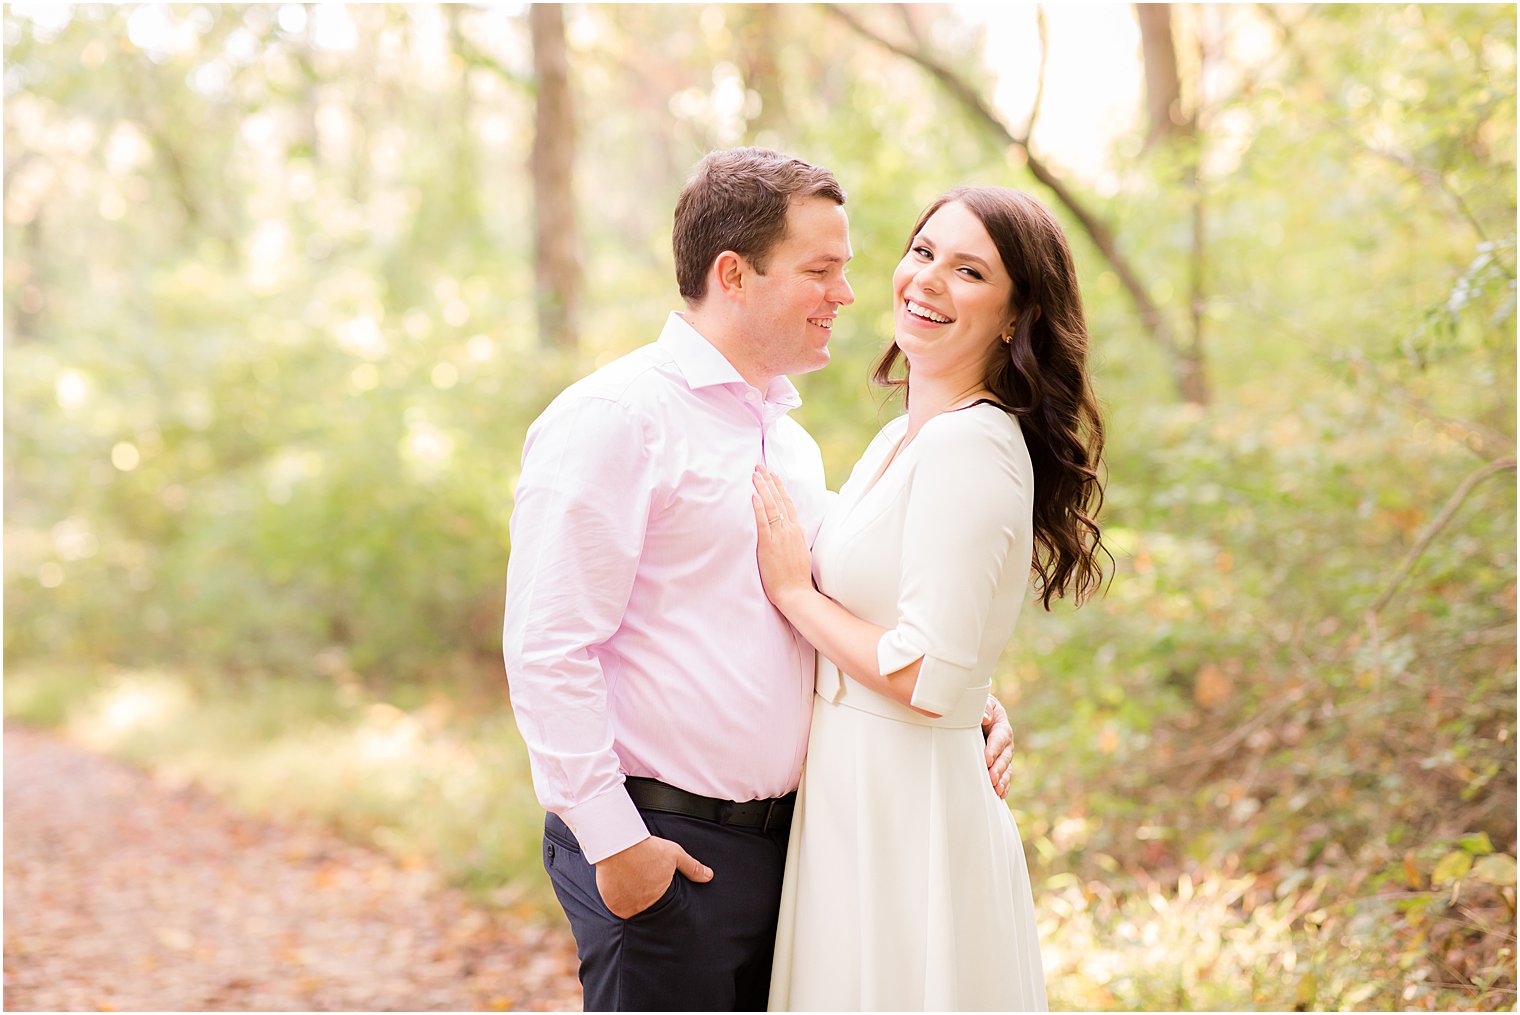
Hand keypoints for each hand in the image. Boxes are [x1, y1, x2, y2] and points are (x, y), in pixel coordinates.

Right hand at [595, 835, 712, 918]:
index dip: (655, 895)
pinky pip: (614, 905)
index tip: (651, 886)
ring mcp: (626, 906)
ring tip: (628, 881)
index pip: (660, 905)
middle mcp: (642, 906)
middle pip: (643, 906)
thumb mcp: (674, 855)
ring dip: (629, 898)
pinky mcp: (611, 903)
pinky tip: (617, 884)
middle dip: (642, 896)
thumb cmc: (647, 848)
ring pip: (629, 907)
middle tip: (639, 881)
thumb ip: (692, 868)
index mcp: (659, 897)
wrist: (619, 843)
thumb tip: (709, 876)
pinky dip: (615, 897)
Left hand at [751, 465, 813, 613]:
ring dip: (763, 489)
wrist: (797, 593)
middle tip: (760, 467)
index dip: (779, 488)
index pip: (788, 504)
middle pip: (779, 500)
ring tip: (755, 475)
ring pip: (772, 507)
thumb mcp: (799, 553)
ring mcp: (780, 537)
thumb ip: (793, 540)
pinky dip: (759, 508)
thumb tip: (789, 532)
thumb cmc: (796, 578)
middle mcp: (790, 530)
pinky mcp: (770, 545)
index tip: (773, 475)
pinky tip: (754, 496)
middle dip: (769, 482)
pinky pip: (764, 523)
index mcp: (797, 531)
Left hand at [982, 694, 1013, 798]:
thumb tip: (985, 718)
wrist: (978, 715)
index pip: (1000, 738)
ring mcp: (1003, 755)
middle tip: (991, 778)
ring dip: (1002, 779)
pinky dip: (1003, 785)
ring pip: (1006, 769)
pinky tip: (999, 794)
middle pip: (1005, 757)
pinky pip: (1004, 776)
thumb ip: (984, 707)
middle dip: (998, 768)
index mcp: (1001, 726)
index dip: (994, 749)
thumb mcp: (982, 702)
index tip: (987, 760)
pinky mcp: (999, 764)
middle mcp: (1005, 743)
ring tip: (996, 789)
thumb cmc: (978, 707)